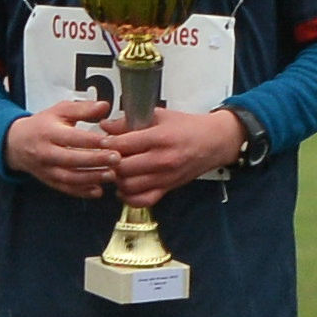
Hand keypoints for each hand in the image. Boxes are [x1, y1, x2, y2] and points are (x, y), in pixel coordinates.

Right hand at [2, 100, 124, 197]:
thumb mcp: (60, 111)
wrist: (17, 143)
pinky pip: (66, 189)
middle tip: (116, 159)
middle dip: (95, 160)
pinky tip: (98, 190)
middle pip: (71, 159)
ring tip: (111, 175)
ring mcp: (46, 169)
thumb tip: (104, 106)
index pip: (71, 138)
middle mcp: (46, 152)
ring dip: (91, 178)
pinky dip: (82, 192)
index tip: (110, 141)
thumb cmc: (43, 125)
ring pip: (69, 177)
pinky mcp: (49, 181)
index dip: (91, 140)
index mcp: (49, 132)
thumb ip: (83, 108)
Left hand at [105, 109, 240, 204]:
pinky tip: (124, 187)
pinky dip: (129, 197)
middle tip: (107, 156)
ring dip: (117, 179)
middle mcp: (162, 160)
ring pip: (129, 186)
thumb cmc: (188, 127)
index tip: (102, 141)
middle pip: (123, 167)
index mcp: (160, 138)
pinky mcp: (168, 188)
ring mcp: (165, 177)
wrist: (214, 142)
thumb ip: (130, 121)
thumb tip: (105, 126)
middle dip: (110, 162)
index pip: (123, 144)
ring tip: (116, 170)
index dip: (107, 143)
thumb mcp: (160, 116)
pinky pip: (142, 200)